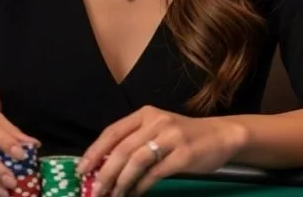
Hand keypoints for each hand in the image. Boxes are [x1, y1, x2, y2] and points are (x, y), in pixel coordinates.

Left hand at [77, 105, 245, 195]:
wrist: (220, 135)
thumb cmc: (184, 135)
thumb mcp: (158, 130)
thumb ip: (134, 141)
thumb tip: (104, 166)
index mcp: (145, 114)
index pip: (112, 132)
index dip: (95, 152)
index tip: (82, 170)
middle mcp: (156, 122)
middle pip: (121, 149)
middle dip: (104, 173)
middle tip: (95, 191)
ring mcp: (170, 137)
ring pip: (136, 161)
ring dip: (120, 182)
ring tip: (113, 196)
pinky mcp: (183, 155)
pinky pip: (155, 173)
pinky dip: (141, 186)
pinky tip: (135, 194)